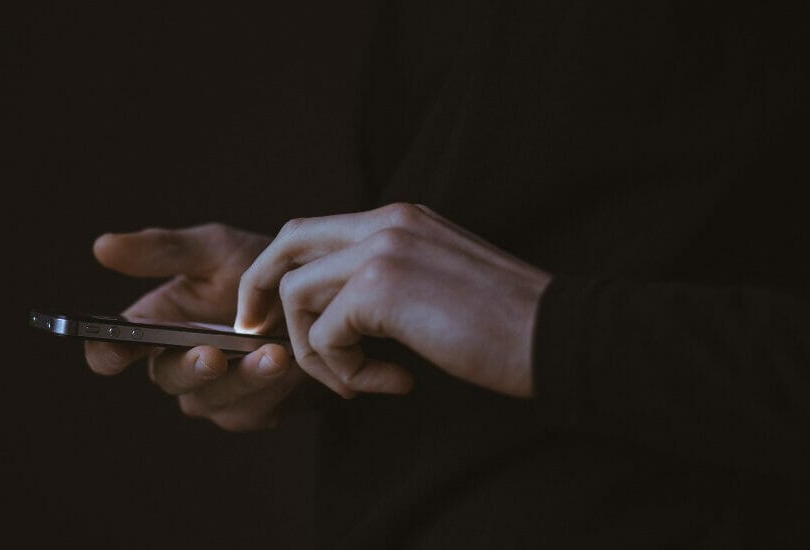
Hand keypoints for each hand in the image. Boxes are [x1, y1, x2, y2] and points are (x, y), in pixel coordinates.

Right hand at [85, 223, 318, 430]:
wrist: (319, 298)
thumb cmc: (259, 270)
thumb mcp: (215, 250)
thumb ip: (163, 251)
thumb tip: (101, 246)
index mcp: (154, 326)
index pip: (111, 351)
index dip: (107, 353)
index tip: (117, 348)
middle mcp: (175, 364)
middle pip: (166, 379)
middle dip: (190, 368)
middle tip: (213, 355)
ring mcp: (211, 394)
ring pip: (211, 398)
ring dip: (243, 378)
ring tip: (274, 353)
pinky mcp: (248, 412)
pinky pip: (251, 409)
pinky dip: (271, 387)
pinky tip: (292, 363)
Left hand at [235, 203, 551, 397]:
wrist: (558, 336)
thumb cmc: (506, 325)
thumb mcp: (437, 283)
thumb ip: (388, 281)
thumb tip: (337, 312)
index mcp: (399, 218)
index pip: (313, 231)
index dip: (280, 271)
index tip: (271, 314)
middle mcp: (385, 222)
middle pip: (286, 243)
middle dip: (259, 290)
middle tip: (256, 333)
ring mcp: (381, 249)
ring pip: (297, 294)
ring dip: (315, 351)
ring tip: (357, 381)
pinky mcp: (381, 288)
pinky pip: (326, 335)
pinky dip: (344, 372)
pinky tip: (391, 383)